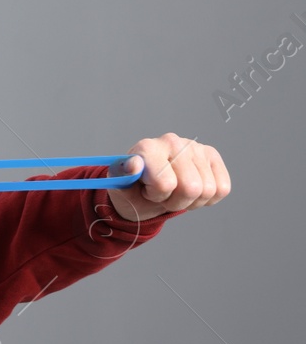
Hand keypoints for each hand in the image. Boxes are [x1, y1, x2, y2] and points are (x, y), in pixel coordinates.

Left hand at [106, 135, 229, 220]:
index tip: (146, 190)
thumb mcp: (120, 188)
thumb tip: (133, 165)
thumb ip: (121, 176)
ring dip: (190, 202)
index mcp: (147, 147)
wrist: (146, 190)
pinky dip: (206, 199)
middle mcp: (172, 141)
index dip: (156, 195)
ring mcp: (194, 147)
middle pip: (191, 188)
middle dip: (175, 201)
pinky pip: (222, 188)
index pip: (165, 183)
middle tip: (162, 195)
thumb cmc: (133, 190)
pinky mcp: (212, 156)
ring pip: (208, 190)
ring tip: (174, 193)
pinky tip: (191, 192)